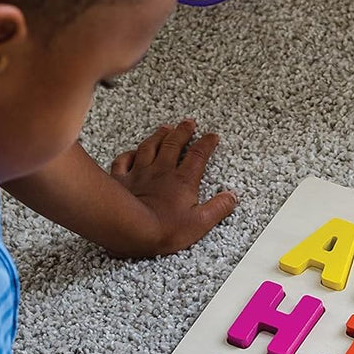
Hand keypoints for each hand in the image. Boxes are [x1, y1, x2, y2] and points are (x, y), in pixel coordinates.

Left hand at [109, 119, 236, 255]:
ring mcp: (140, 173)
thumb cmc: (164, 229)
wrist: (131, 230)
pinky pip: (123, 161)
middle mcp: (161, 171)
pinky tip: (132, 151)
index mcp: (182, 180)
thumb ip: (217, 208)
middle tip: (188, 123)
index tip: (212, 137)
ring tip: (165, 128)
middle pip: (173, 144)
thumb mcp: (200, 223)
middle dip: (182, 132)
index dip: (207, 143)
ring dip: (159, 136)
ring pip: (150, 147)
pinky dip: (128, 154)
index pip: (198, 155)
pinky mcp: (122, 180)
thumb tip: (231, 198)